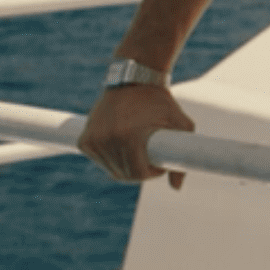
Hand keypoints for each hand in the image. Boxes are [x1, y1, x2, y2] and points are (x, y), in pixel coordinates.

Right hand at [79, 83, 193, 187]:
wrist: (133, 80)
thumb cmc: (161, 102)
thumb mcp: (181, 124)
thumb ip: (184, 155)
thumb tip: (177, 188)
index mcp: (129, 137)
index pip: (139, 174)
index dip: (154, 173)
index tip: (161, 162)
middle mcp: (107, 139)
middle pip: (125, 175)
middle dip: (141, 171)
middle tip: (152, 155)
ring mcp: (93, 140)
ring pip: (112, 170)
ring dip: (127, 166)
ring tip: (139, 147)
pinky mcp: (84, 141)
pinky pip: (100, 161)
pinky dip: (112, 159)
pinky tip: (124, 145)